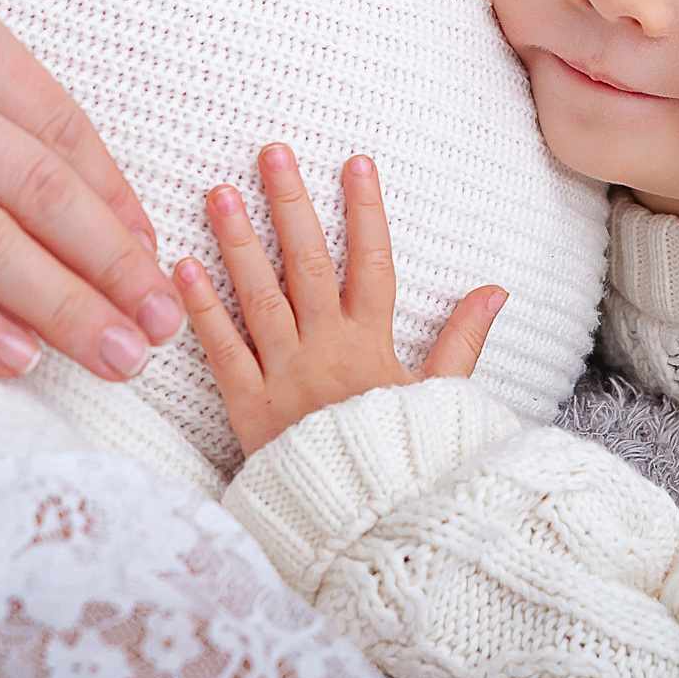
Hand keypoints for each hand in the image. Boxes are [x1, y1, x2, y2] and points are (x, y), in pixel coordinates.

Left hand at [180, 144, 504, 455]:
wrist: (367, 525)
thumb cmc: (406, 460)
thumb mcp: (443, 398)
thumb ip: (463, 340)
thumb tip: (496, 289)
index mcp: (374, 344)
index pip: (371, 263)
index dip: (365, 212)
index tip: (356, 163)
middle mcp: (327, 350)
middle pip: (307, 265)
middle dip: (290, 205)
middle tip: (270, 152)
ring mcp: (284, 376)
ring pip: (259, 297)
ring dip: (238, 242)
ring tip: (218, 191)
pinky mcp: (248, 408)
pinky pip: (221, 351)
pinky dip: (202, 309)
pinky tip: (182, 266)